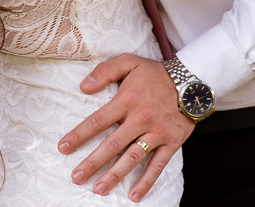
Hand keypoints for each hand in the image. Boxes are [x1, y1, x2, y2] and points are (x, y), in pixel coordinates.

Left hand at [58, 54, 193, 202]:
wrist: (191, 81)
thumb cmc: (155, 73)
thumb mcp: (129, 62)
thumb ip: (105, 71)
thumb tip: (83, 87)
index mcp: (127, 100)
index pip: (98, 121)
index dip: (79, 135)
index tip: (63, 148)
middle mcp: (140, 119)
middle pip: (112, 145)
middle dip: (93, 162)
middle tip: (77, 177)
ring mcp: (156, 133)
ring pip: (132, 158)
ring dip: (115, 175)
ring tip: (98, 189)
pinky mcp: (171, 143)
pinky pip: (157, 166)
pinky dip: (146, 182)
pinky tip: (134, 196)